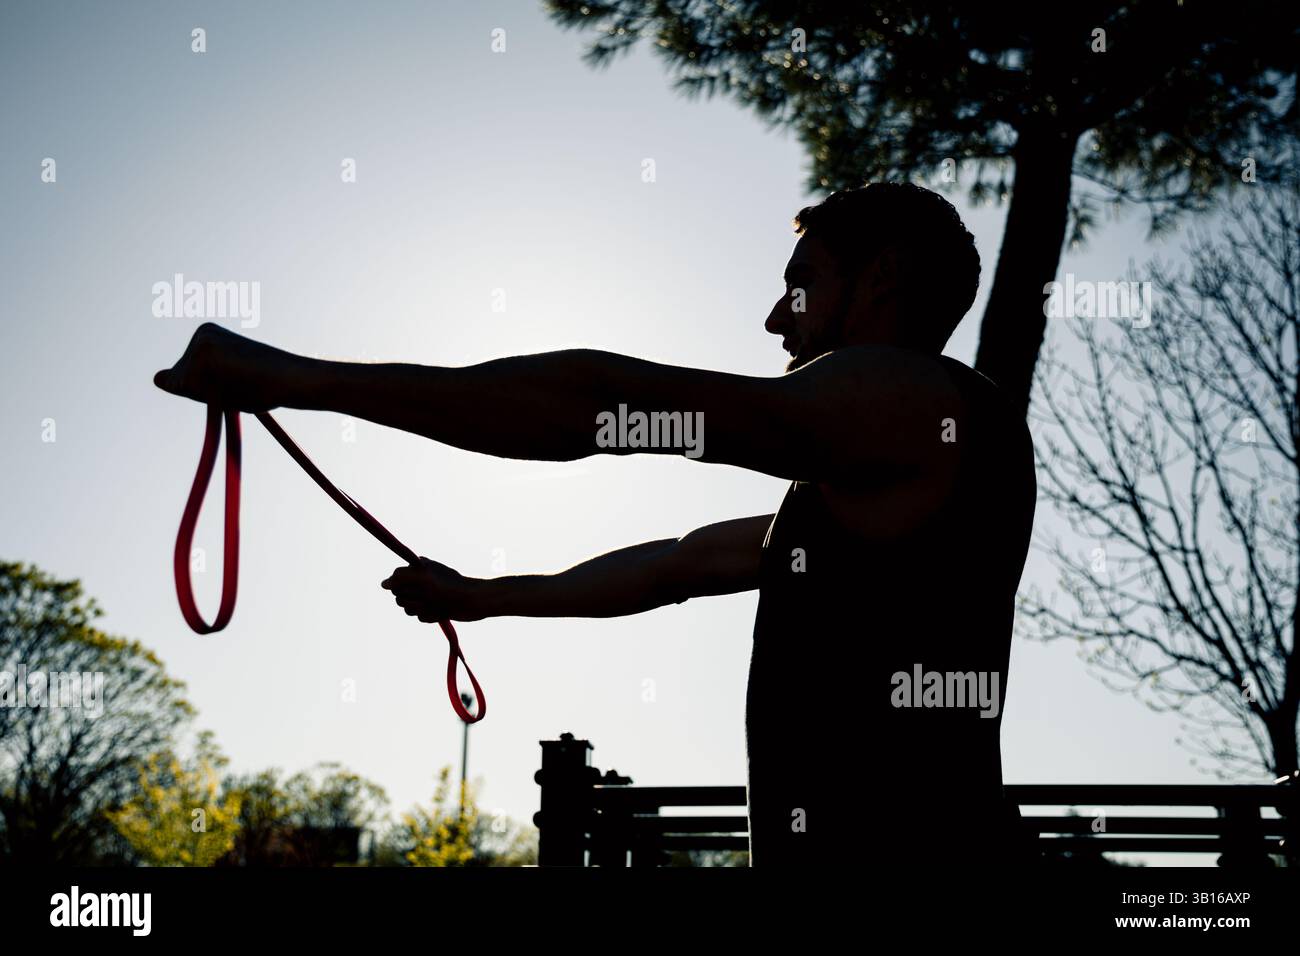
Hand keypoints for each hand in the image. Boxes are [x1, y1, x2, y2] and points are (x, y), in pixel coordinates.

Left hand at [154, 322, 303, 410]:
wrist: (289, 377)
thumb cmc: (265, 383)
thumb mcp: (225, 381)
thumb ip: (191, 381)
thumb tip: (156, 379)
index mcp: (207, 336)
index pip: (188, 376)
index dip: (212, 389)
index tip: (238, 380)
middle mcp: (199, 335)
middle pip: (182, 380)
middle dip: (207, 392)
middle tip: (240, 383)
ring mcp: (199, 344)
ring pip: (186, 387)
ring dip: (210, 396)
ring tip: (239, 385)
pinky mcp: (201, 356)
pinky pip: (191, 390)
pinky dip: (210, 396)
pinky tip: (233, 383)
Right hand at [381, 557, 488, 623]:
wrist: (472, 602)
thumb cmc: (449, 587)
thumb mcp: (423, 577)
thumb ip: (400, 577)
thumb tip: (383, 584)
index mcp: (417, 569)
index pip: (395, 581)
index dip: (404, 587)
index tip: (419, 586)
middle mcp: (420, 582)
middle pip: (399, 598)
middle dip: (413, 600)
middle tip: (429, 596)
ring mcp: (426, 596)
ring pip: (409, 609)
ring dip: (422, 609)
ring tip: (436, 605)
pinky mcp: (433, 609)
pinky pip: (420, 617)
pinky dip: (430, 616)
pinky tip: (442, 612)